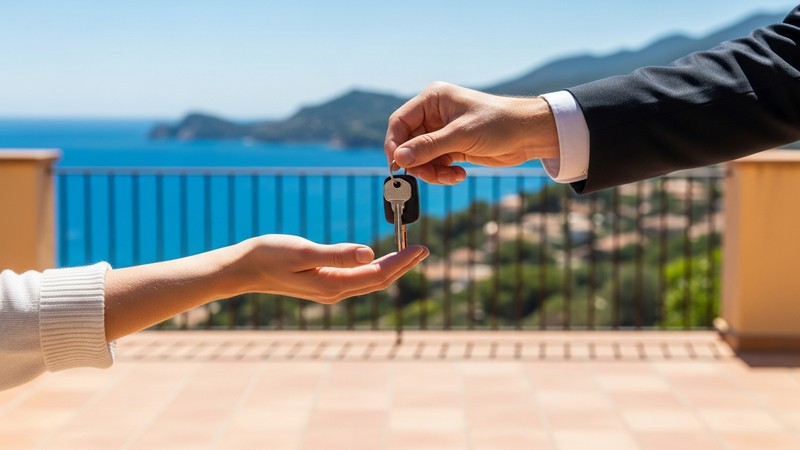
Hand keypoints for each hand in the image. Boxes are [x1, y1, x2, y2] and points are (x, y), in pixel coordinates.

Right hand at [105, 234, 428, 339]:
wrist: (241, 269)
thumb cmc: (269, 256)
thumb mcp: (303, 252)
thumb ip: (336, 254)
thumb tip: (368, 253)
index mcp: (334, 284)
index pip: (379, 274)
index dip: (403, 262)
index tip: (423, 248)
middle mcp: (335, 291)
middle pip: (378, 280)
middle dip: (403, 265)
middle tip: (424, 249)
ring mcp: (328, 289)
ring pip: (368, 280)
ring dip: (390, 266)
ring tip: (408, 253)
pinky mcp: (321, 282)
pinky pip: (356, 277)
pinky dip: (372, 266)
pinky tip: (376, 257)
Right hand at [385, 81, 559, 184]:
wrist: (529, 134)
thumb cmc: (499, 123)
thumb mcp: (461, 135)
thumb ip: (428, 147)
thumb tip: (399, 158)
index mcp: (433, 99)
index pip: (399, 122)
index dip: (394, 144)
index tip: (397, 165)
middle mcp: (434, 114)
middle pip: (408, 143)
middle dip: (417, 162)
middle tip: (429, 175)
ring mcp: (443, 132)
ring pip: (421, 157)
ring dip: (431, 171)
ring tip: (450, 176)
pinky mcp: (452, 147)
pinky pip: (435, 164)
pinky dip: (442, 173)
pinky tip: (459, 174)